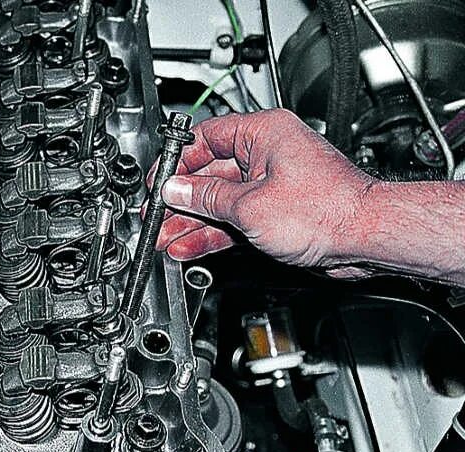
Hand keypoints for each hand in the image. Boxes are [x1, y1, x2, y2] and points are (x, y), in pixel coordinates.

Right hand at [153, 109, 375, 273]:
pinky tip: (188, 246)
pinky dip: (212, 234)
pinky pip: (234, 221)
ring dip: (191, 222)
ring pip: (219, 203)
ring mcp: (270, 186)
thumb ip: (206, 198)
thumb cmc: (329, 210)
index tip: (159, 183)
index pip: (205, 138)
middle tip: (156, 217)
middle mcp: (267, 155)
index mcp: (264, 134)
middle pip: (209, 175)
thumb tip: (176, 190)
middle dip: (180, 200)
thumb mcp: (250, 204)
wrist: (366, 239)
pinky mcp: (275, 214)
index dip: (176, 162)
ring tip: (164, 238)